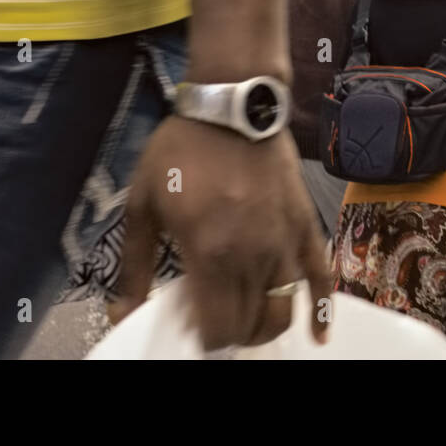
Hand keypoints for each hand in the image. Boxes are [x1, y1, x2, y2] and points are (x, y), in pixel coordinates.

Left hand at [108, 115, 333, 350]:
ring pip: (283, 310)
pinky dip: (322, 310)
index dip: (205, 342)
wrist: (234, 103)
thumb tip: (123, 313)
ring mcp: (284, 242)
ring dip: (265, 328)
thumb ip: (134, 265)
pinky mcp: (305, 226)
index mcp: (210, 253)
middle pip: (249, 326)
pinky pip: (322, 275)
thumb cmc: (182, 150)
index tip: (192, 330)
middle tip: (214, 323)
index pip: (217, 328)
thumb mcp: (142, 204)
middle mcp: (253, 256)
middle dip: (230, 336)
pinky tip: (318, 336)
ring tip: (249, 325)